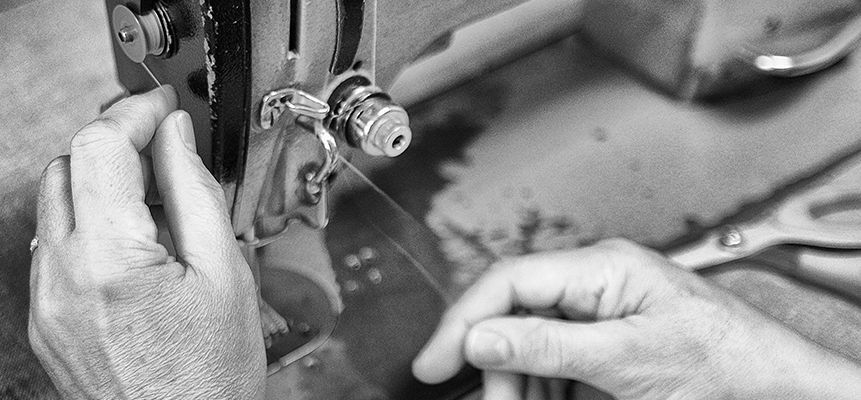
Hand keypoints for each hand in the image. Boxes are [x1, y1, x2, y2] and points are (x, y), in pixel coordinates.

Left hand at [28, 87, 264, 398]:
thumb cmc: (208, 381)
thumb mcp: (225, 275)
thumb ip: (196, 192)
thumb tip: (177, 135)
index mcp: (110, 260)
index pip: (101, 145)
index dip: (135, 112)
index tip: (161, 107)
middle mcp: (61, 277)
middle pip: (67, 164)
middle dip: (114, 144)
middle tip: (161, 150)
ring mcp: (44, 301)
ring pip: (53, 203)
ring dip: (97, 184)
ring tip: (153, 208)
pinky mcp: (42, 319)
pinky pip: (51, 246)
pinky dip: (86, 226)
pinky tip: (131, 247)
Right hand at [413, 239, 860, 398]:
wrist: (778, 386)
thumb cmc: (726, 360)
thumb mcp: (625, 358)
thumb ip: (547, 346)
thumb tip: (480, 338)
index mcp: (601, 268)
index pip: (507, 282)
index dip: (462, 321)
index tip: (433, 361)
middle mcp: (596, 283)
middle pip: (513, 314)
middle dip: (492, 361)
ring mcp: (602, 312)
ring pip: (529, 342)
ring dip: (516, 380)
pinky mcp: (608, 342)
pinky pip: (554, 360)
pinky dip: (540, 387)